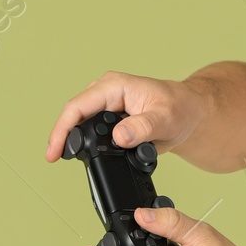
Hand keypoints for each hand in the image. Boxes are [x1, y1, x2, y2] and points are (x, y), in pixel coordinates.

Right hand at [44, 70, 212, 161]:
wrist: (191, 114)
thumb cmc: (181, 109)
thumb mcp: (165, 119)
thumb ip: (143, 128)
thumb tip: (119, 136)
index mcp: (115, 86)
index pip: (78, 107)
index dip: (62, 130)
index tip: (54, 152)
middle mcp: (106, 92)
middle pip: (74, 116)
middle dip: (63, 138)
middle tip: (56, 159)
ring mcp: (106, 105)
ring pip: (80, 124)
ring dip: (75, 142)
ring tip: (72, 159)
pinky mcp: (109, 118)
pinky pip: (91, 131)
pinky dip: (88, 145)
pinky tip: (89, 156)